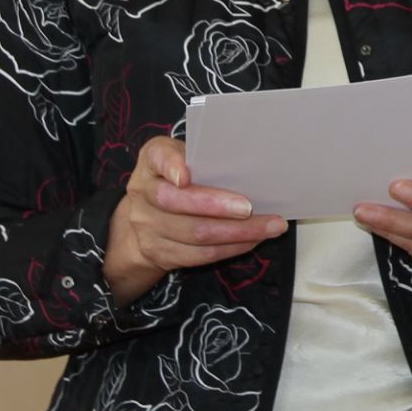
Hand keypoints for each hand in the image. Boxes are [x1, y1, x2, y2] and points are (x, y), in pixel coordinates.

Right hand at [105, 137, 285, 305]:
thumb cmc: (175, 179)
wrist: (144, 220)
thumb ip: (202, 155)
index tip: (185, 175)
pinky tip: (252, 240)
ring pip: (195, 233)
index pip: (157, 157)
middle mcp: (143, 193)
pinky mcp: (160, 252)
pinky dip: (231, 247)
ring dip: (237, 232)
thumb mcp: (181, 157)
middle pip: (177, 202)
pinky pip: (200, 255)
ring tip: (268, 227)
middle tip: (249, 208)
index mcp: (151, 162)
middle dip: (217, 207)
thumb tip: (242, 163)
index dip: (171, 166)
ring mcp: (148, 226)